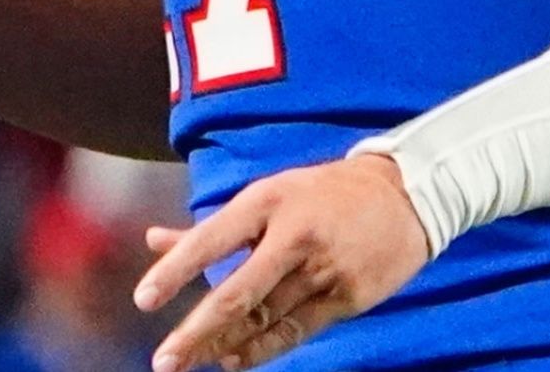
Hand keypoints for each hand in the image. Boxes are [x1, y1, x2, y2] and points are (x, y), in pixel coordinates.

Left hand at [130, 155, 431, 371]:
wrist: (406, 195)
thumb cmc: (320, 195)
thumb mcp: (267, 195)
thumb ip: (210, 227)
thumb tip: (153, 240)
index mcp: (267, 202)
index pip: (211, 239)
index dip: (175, 271)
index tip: (143, 300)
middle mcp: (294, 236)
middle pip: (238, 292)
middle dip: (196, 329)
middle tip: (163, 361)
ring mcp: (323, 270)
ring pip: (264, 318)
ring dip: (223, 344)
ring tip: (190, 362)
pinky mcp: (348, 297)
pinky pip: (296, 330)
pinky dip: (262, 348)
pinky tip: (233, 359)